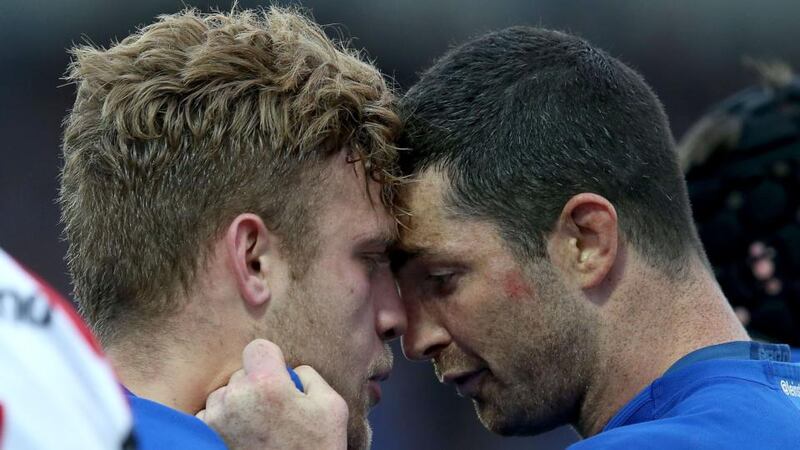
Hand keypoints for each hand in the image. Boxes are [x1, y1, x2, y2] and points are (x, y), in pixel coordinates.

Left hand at [197, 339, 347, 449]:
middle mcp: (236, 398)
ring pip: (224, 395)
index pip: (257, 348)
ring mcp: (216, 419)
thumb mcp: (332, 407)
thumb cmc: (316, 449)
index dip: (270, 359)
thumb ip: (310, 376)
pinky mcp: (204, 437)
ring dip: (237, 405)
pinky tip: (243, 438)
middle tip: (273, 412)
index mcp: (267, 384)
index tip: (278, 376)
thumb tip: (291, 370)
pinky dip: (223, 423)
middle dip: (255, 386)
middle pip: (241, 374)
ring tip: (258, 428)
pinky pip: (209, 416)